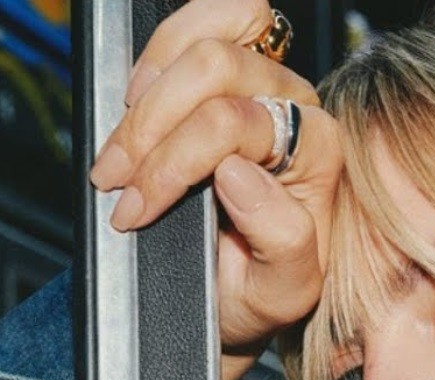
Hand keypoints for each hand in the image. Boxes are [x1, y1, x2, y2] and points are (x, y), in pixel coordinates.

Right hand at [88, 0, 341, 379]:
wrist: (239, 297)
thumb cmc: (262, 289)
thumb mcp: (283, 289)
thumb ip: (282, 237)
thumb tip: (238, 173)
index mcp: (318, 152)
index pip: (235, 123)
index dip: (172, 162)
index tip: (134, 207)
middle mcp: (295, 108)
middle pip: (216, 67)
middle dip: (151, 124)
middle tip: (116, 178)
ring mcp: (261, 83)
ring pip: (204, 39)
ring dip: (147, 91)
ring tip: (122, 147)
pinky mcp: (226, 75)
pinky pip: (203, 22)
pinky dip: (159, 52)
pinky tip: (137, 98)